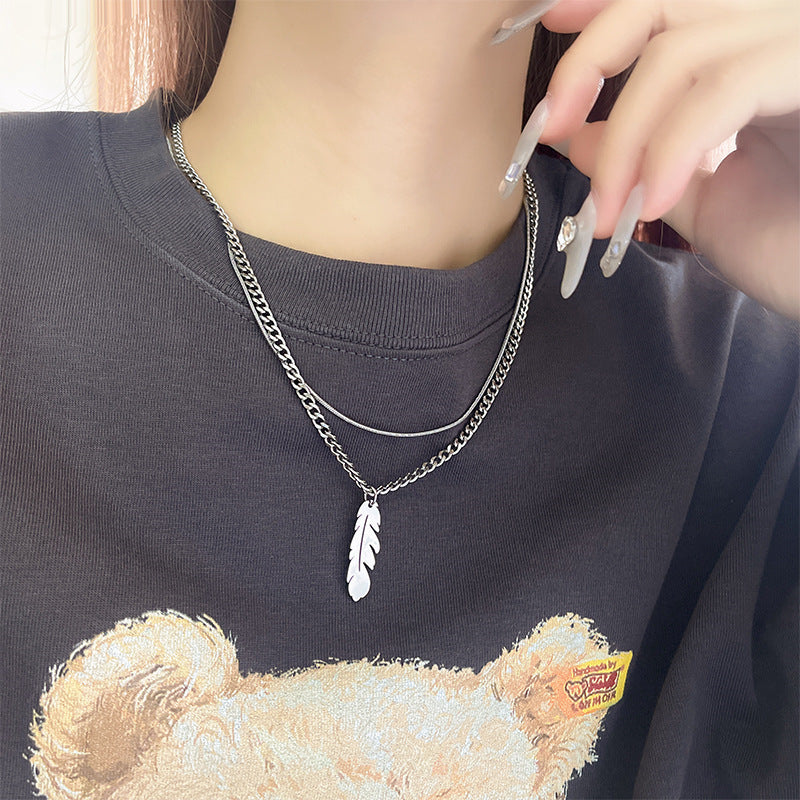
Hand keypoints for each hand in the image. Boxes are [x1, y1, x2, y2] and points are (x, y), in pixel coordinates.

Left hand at [494, 0, 799, 319]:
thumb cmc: (796, 251)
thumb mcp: (702, 202)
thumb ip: (644, 161)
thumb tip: (578, 136)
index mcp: (758, 54)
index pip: (674, 0)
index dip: (607, 1)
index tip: (553, 18)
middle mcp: (787, 33)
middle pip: (666, 0)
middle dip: (589, 60)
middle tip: (547, 127)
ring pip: (684, 51)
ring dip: (626, 140)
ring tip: (607, 211)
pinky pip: (725, 89)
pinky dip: (672, 148)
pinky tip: (655, 199)